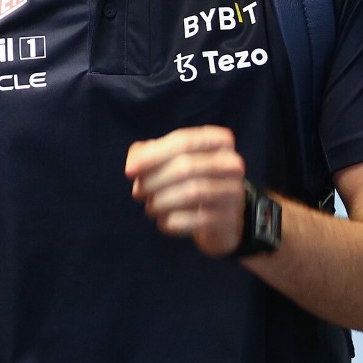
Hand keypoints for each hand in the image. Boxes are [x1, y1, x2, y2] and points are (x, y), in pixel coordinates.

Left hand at [125, 125, 246, 256]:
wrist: (221, 217)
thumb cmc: (190, 180)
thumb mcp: (171, 160)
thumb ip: (148, 153)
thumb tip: (133, 163)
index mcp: (219, 141)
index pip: (183, 141)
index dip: (152, 156)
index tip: (129, 171)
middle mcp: (232, 163)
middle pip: (186, 167)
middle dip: (153, 181)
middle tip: (138, 193)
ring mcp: (234, 192)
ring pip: (192, 193)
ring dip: (160, 202)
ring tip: (150, 207)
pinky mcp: (229, 219)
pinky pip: (195, 220)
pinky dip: (171, 222)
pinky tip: (164, 221)